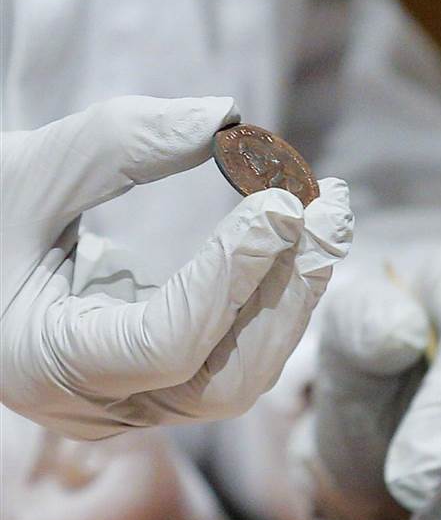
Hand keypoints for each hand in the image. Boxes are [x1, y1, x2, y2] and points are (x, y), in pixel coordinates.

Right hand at [0, 96, 352, 439]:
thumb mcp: (22, 171)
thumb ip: (116, 143)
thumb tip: (226, 115)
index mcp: (42, 364)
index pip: (167, 344)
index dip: (231, 277)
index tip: (280, 205)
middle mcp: (97, 404)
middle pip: (226, 378)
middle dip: (288, 292)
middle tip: (331, 211)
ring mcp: (134, 404)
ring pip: (242, 374)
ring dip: (293, 294)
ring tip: (328, 217)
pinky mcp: (161, 386)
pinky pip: (235, 354)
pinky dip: (272, 298)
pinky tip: (297, 242)